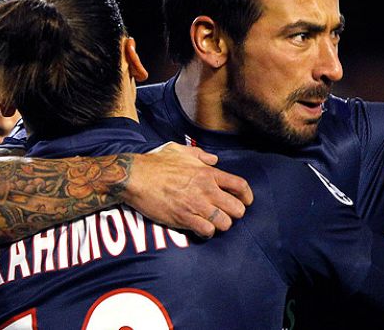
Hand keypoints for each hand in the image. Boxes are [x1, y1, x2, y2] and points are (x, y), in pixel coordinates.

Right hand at [121, 142, 253, 237]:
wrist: (136, 177)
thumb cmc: (156, 163)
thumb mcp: (180, 151)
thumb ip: (200, 155)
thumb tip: (214, 159)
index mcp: (208, 173)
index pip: (240, 185)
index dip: (247, 196)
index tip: (246, 201)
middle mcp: (206, 189)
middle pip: (237, 209)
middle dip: (235, 213)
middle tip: (226, 214)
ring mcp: (196, 205)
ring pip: (225, 223)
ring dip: (221, 225)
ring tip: (212, 222)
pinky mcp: (184, 218)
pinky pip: (207, 231)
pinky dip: (206, 232)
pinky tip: (200, 228)